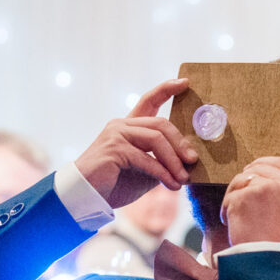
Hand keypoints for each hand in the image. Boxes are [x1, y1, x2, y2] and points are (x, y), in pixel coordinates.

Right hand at [74, 79, 198, 208]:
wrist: (85, 197)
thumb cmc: (115, 184)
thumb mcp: (145, 171)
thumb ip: (162, 161)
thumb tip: (188, 160)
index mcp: (128, 126)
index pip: (149, 101)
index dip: (166, 89)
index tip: (185, 82)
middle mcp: (121, 125)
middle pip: (161, 124)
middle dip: (181, 143)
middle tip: (193, 160)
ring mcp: (116, 134)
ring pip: (156, 140)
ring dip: (174, 161)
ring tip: (184, 178)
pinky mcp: (114, 148)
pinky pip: (147, 159)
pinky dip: (163, 173)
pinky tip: (172, 185)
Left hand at [219, 157, 279, 251]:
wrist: (275, 265)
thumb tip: (267, 177)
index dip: (264, 165)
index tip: (254, 171)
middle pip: (258, 168)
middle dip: (247, 182)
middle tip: (243, 199)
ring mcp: (268, 187)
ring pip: (241, 180)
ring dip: (236, 195)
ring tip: (241, 217)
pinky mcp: (246, 196)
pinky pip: (230, 196)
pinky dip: (228, 209)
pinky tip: (234, 223)